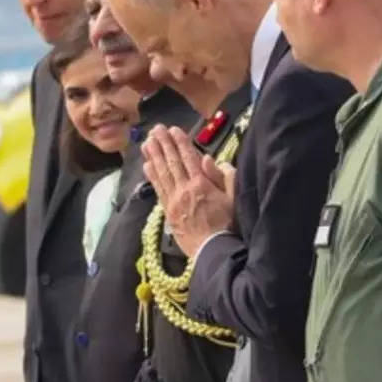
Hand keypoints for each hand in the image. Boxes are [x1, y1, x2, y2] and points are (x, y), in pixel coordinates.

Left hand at [142, 126, 236, 256]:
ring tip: (147, 141)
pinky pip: (158, 189)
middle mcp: (184, 190)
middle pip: (171, 162)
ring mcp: (173, 201)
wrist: (213, 251)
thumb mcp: (234, 198)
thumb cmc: (228, 225)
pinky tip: (147, 165)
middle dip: (163, 144)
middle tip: (155, 129)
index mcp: (201, 184)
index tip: (173, 130)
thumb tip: (209, 159)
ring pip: (161, 173)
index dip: (180, 142)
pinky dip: (152, 175)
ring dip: (154, 156)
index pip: (188, 158)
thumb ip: (224, 176)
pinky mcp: (168, 212)